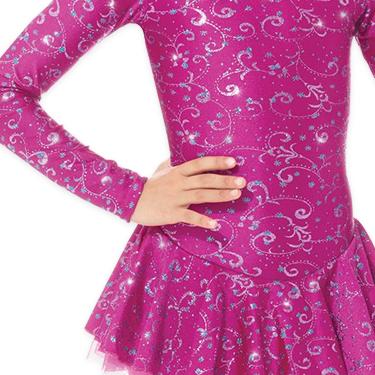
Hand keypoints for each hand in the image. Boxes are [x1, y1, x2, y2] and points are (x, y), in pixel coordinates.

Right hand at [129, 155, 244, 228]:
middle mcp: (179, 183)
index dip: (216, 162)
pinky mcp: (171, 213)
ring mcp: (176, 198)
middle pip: (205, 180)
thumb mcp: (161, 169)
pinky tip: (215, 224)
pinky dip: (202, 220)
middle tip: (242, 181)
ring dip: (220, 195)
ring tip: (236, 195)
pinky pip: (189, 217)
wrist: (131, 201)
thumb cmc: (150, 185)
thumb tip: (181, 150)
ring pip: (201, 196)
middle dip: (225, 180)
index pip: (200, 164)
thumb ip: (174, 161)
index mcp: (178, 171)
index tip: (233, 161)